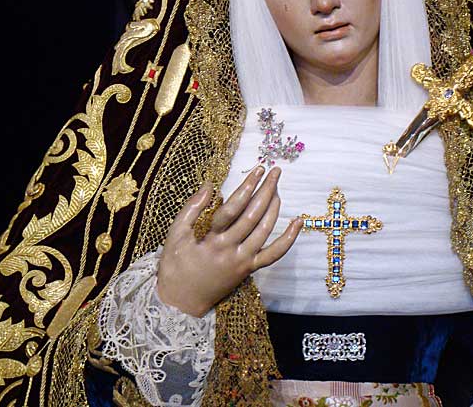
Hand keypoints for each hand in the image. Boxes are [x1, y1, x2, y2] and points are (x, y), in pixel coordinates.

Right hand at [156, 166, 301, 316]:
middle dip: (266, 190)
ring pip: (265, 231)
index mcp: (211, 239)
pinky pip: (274, 255)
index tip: (258, 169)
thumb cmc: (174, 266)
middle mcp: (230, 250)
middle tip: (275, 172)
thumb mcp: (175, 234)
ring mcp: (243, 261)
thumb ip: (191, 208)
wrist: (181, 303)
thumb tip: (210, 184)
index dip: (247, 186)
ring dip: (274, 207)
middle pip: (254, 215)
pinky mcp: (249, 270)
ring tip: (277, 188)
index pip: (234, 208)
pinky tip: (298, 222)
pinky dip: (288, 239)